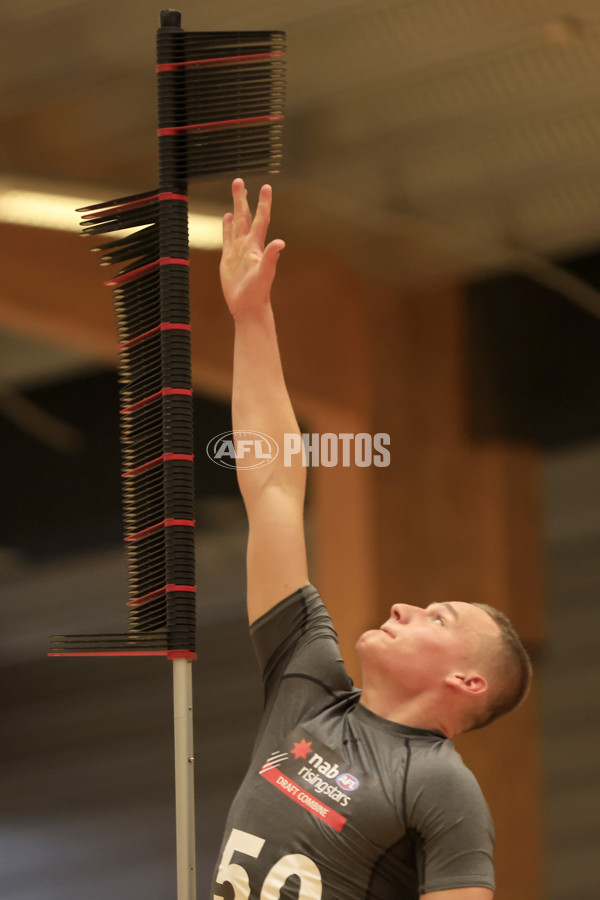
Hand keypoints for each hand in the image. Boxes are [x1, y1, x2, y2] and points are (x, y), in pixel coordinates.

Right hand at [220, 178, 284, 318]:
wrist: (247, 306)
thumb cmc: (258, 292)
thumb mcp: (264, 273)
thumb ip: (271, 257)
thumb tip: (280, 242)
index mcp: (256, 246)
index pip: (261, 219)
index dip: (263, 203)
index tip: (265, 186)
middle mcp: (248, 245)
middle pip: (245, 216)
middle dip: (242, 199)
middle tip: (239, 181)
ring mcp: (238, 250)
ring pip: (236, 224)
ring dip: (236, 208)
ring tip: (236, 193)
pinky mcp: (228, 258)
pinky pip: (227, 237)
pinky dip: (226, 226)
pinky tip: (226, 217)